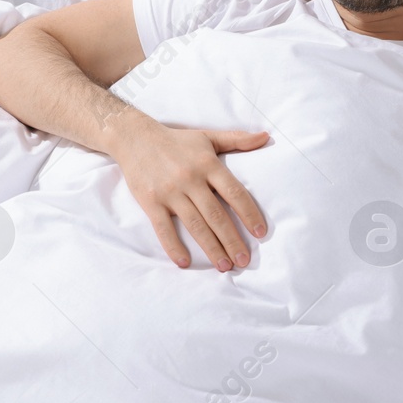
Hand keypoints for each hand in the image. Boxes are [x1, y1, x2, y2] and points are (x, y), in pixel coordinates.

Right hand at [110, 120, 268, 271]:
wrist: (135, 138)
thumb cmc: (176, 140)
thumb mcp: (208, 137)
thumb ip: (238, 139)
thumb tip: (266, 137)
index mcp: (207, 164)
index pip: (234, 192)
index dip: (249, 213)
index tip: (260, 233)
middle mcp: (190, 179)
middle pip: (216, 215)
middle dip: (232, 240)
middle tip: (244, 260)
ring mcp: (170, 192)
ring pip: (194, 225)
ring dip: (211, 248)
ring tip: (224, 266)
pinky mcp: (151, 202)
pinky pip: (163, 228)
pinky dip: (173, 246)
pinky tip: (185, 262)